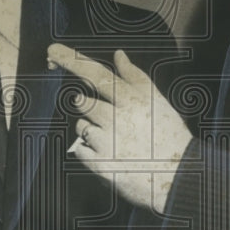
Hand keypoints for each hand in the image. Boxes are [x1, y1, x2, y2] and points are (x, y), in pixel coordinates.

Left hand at [49, 45, 191, 209]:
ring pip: (81, 126)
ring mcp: (108, 143)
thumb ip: (134, 76)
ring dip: (91, 130)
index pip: (96, 75)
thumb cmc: (167, 135)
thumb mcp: (156, 101)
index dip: (71, 61)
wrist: (177, 177)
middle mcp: (118, 119)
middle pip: (82, 102)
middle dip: (87, 106)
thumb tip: (118, 55)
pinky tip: (112, 155)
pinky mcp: (100, 165)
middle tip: (110, 119)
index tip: (52, 52)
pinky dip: (90, 151)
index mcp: (133, 100)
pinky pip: (80, 149)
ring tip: (117, 140)